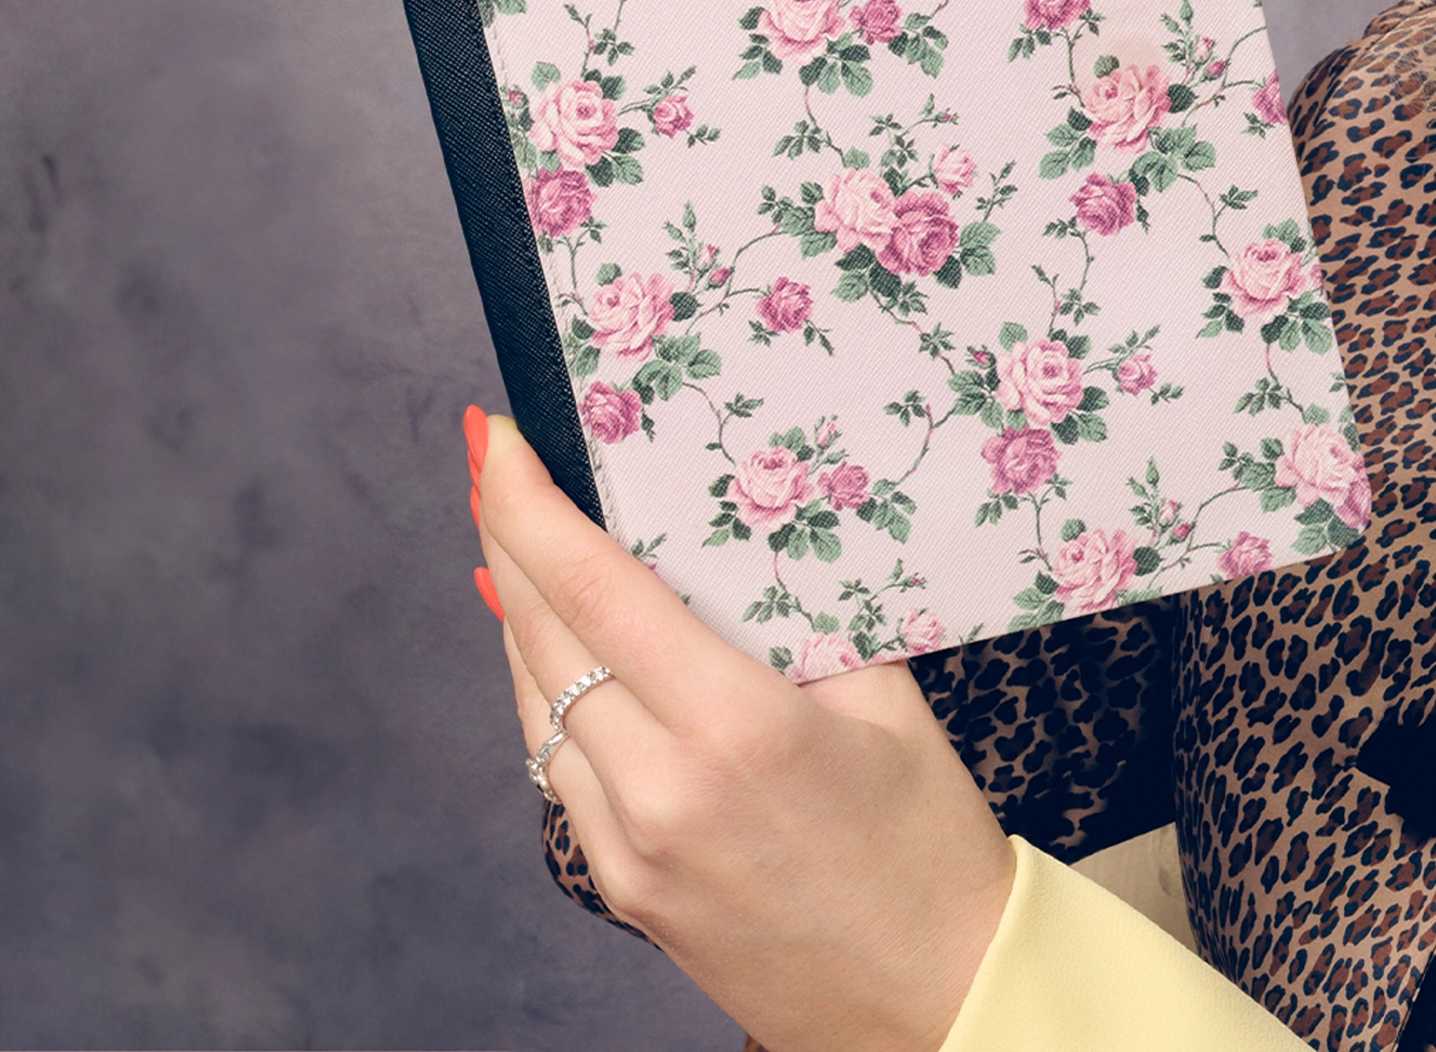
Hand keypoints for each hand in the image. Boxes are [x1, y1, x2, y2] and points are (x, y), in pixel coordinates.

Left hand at [463, 406, 1010, 1051]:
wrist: (940, 1006)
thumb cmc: (933, 854)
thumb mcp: (888, 707)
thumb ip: (801, 621)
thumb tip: (725, 541)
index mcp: (738, 730)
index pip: (593, 589)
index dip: (529, 505)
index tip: (499, 440)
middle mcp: (663, 791)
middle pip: (542, 636)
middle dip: (506, 538)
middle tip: (495, 466)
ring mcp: (630, 850)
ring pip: (535, 705)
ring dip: (520, 618)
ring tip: (518, 543)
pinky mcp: (622, 891)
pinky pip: (558, 771)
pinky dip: (549, 700)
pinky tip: (558, 655)